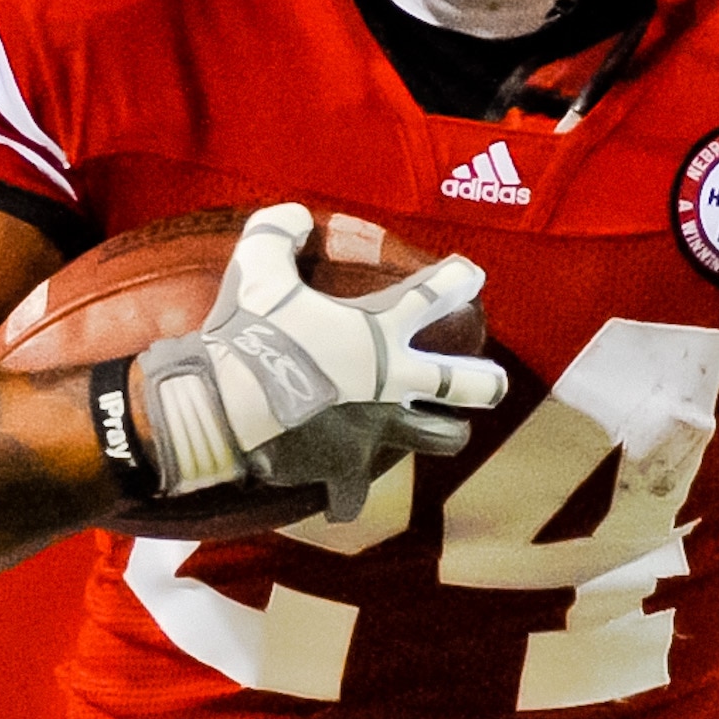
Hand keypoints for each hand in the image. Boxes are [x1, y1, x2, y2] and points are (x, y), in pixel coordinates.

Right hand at [138, 204, 508, 519]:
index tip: (472, 275)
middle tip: (497, 383)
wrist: (221, 405)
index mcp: (378, 330)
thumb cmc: (245, 334)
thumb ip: (277, 232)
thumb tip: (297, 216)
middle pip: (466, 385)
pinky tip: (342, 502)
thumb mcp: (257, 268)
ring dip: (446, 434)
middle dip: (486, 383)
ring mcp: (375, 430)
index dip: (457, 280)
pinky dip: (345, 498)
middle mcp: (391, 381)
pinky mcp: (345, 470)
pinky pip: (353, 495)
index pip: (433, 296)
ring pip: (440, 438)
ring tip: (452, 433)